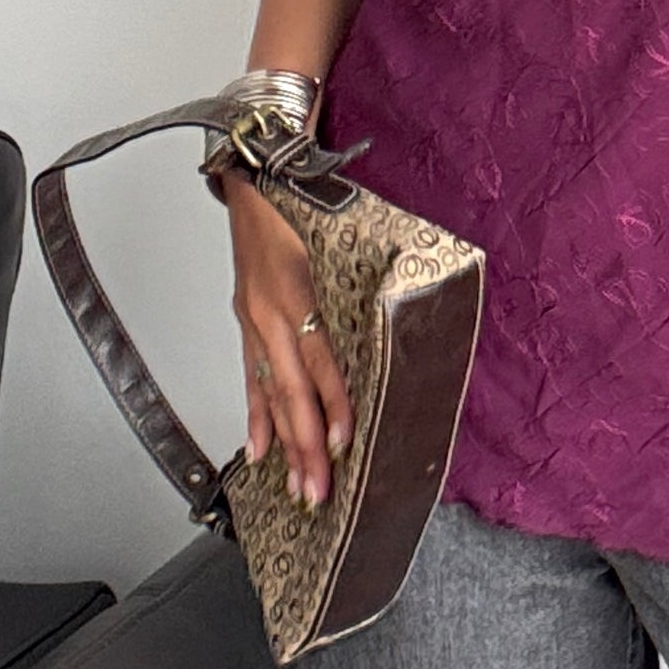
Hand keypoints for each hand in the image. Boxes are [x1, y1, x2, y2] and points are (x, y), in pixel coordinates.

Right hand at [223, 171, 353, 507]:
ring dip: (284, 445)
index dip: (333, 405)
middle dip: (306, 446)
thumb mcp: (348, 236)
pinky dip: (256, 417)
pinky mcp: (247, 322)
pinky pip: (251, 379)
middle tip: (319, 490)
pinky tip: (260, 449)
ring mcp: (255, 321)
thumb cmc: (305, 203)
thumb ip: (378, 278)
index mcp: (301, 291)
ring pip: (271, 395)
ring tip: (296, 486)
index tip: (344, 442)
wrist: (257, 178)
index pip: (322, 362)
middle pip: (294, 392)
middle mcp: (272, 312)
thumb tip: (420, 312)